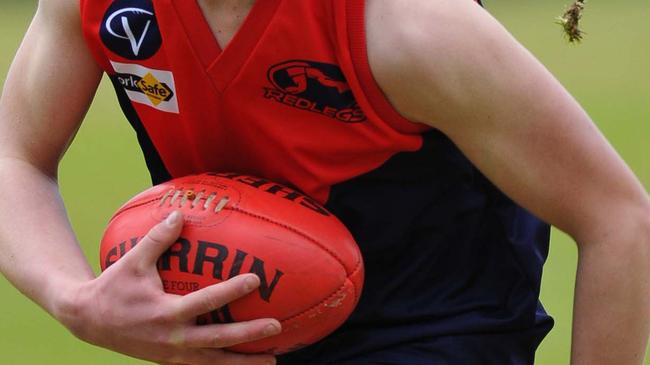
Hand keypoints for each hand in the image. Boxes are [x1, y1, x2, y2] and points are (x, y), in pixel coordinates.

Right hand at [58, 211, 279, 364]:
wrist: (88, 321)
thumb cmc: (113, 287)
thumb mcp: (132, 261)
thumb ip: (158, 239)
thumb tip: (179, 213)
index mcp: (167, 313)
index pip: (207, 301)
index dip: (232, 290)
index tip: (255, 279)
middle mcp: (173, 338)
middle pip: (219, 339)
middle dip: (249, 335)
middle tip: (277, 327)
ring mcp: (173, 354)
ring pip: (214, 361)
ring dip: (242, 362)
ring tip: (271, 360)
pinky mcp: (171, 361)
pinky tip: (243, 362)